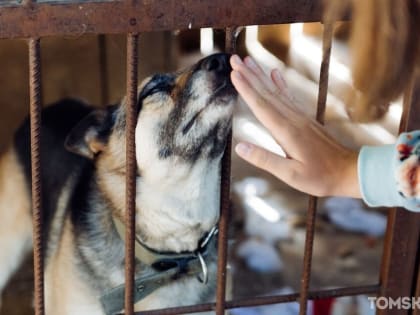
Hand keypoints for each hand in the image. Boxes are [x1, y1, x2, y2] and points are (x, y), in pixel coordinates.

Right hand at [230, 55, 360, 197]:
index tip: (234, 73)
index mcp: (286, 132)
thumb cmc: (320, 177)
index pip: (261, 106)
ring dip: (260, 75)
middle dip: (249, 75)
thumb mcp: (291, 175)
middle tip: (235, 59)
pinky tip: (274, 73)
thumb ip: (265, 159)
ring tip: (248, 61)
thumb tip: (240, 146)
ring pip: (276, 91)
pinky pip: (288, 96)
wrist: (349, 171)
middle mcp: (292, 119)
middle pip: (266, 93)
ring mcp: (300, 117)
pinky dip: (279, 83)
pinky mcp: (305, 118)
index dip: (246, 89)